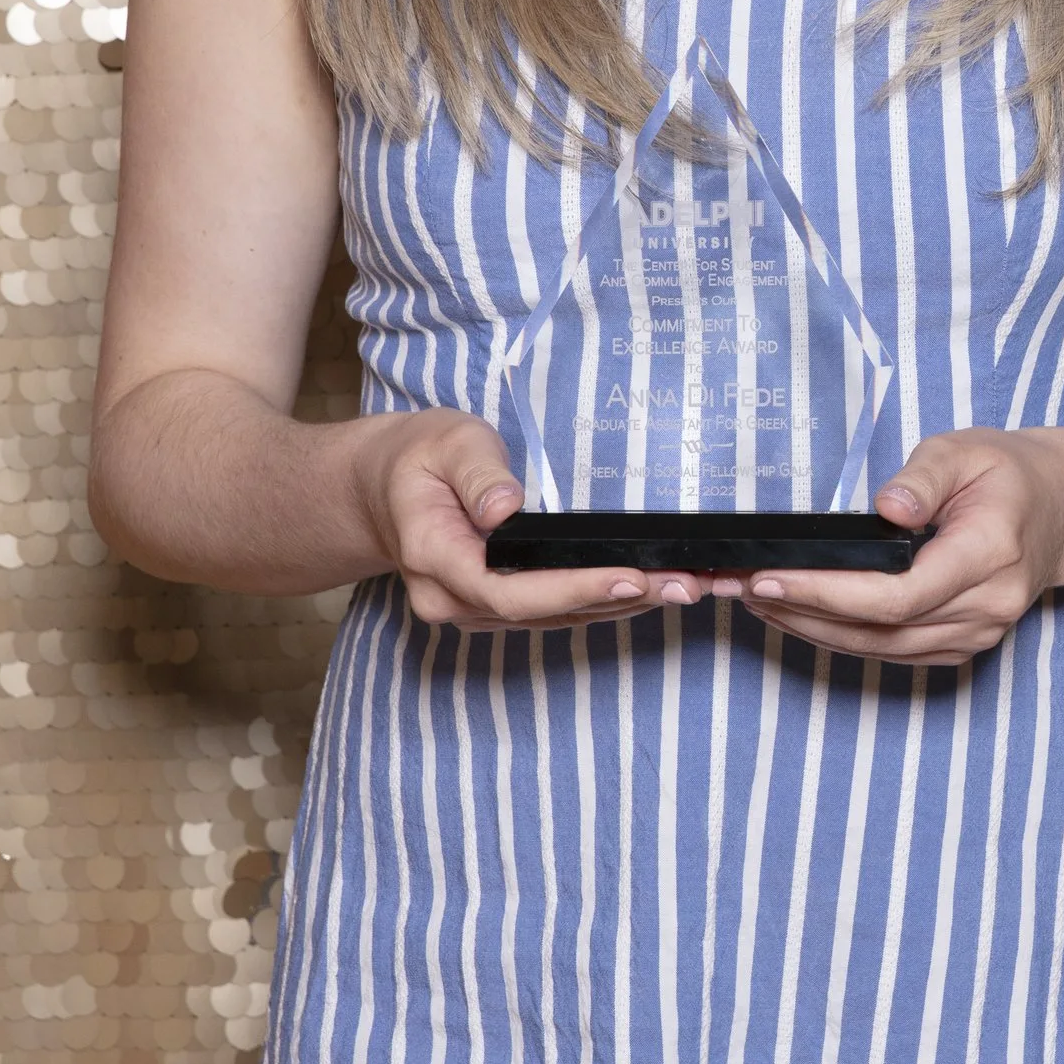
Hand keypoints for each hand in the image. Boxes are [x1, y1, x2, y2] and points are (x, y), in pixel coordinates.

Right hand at [350, 411, 662, 632]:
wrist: (379, 490)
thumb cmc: (416, 458)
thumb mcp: (444, 443)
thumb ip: (477, 473)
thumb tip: (506, 507)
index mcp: (434, 558)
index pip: (509, 590)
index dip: (573, 589)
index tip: (630, 577)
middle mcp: (452, 600)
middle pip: (541, 613)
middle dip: (615, 599)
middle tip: (684, 585)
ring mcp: (472, 612)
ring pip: (552, 619)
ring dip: (618, 606)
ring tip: (682, 589)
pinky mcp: (494, 609)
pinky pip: (550, 613)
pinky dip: (600, 602)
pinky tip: (646, 591)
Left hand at [743, 429, 1063, 667]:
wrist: (1060, 513)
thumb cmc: (1009, 476)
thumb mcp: (966, 451)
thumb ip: (925, 476)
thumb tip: (887, 507)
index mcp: (990, 556)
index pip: (899, 594)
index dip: (828, 592)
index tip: (769, 576)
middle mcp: (985, 607)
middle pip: (880, 629)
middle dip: (802, 611)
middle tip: (739, 588)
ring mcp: (975, 635)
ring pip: (880, 648)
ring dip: (811, 629)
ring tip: (756, 600)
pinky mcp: (959, 646)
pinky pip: (891, 652)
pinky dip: (839, 636)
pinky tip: (798, 615)